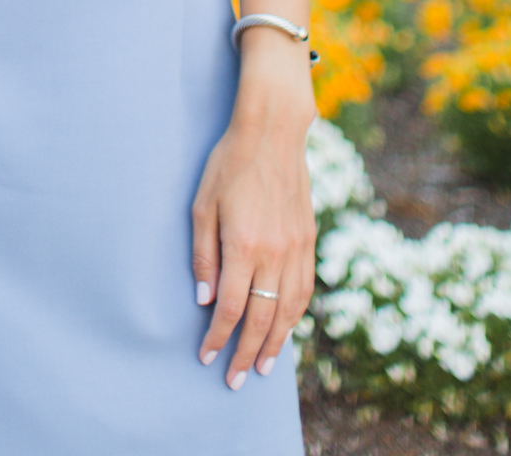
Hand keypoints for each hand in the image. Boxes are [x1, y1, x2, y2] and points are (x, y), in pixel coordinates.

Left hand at [190, 96, 316, 386]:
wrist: (272, 131)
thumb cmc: (229, 163)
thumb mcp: (202, 204)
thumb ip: (203, 254)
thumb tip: (205, 299)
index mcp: (243, 245)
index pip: (231, 308)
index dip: (218, 337)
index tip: (207, 356)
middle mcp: (274, 252)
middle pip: (262, 318)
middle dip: (245, 353)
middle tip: (234, 379)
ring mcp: (295, 247)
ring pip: (288, 310)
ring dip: (275, 343)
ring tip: (262, 365)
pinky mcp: (308, 239)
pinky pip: (304, 288)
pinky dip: (295, 315)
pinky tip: (286, 327)